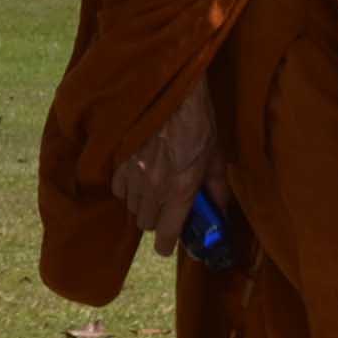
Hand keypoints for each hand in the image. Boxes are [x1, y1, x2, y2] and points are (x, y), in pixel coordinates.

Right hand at [112, 65, 224, 256]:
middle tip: (169, 206)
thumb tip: (220, 211)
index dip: (168, 245)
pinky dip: (127, 188)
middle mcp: (154, 188)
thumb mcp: (216, 155)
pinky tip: (140, 174)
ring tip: (156, 187)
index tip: (170, 245)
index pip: (166, 234)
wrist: (170, 93)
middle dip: (158, 220)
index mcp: (181, 189)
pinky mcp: (118, 163)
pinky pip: (118, 190)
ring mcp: (133, 176)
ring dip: (143, 204)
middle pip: (146, 224)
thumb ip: (217, 188)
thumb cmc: (198, 122)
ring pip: (131, 208)